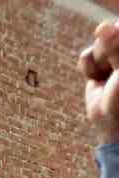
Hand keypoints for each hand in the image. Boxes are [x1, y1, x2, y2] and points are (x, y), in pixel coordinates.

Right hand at [81, 21, 118, 143]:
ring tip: (105, 75)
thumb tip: (101, 26)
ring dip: (98, 58)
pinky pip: (87, 56)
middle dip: (108, 48)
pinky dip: (88, 67)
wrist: (113, 127)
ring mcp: (114, 59)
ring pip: (99, 43)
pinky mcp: (99, 68)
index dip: (118, 36)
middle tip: (114, 67)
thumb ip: (117, 47)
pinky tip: (95, 78)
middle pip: (112, 31)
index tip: (116, 50)